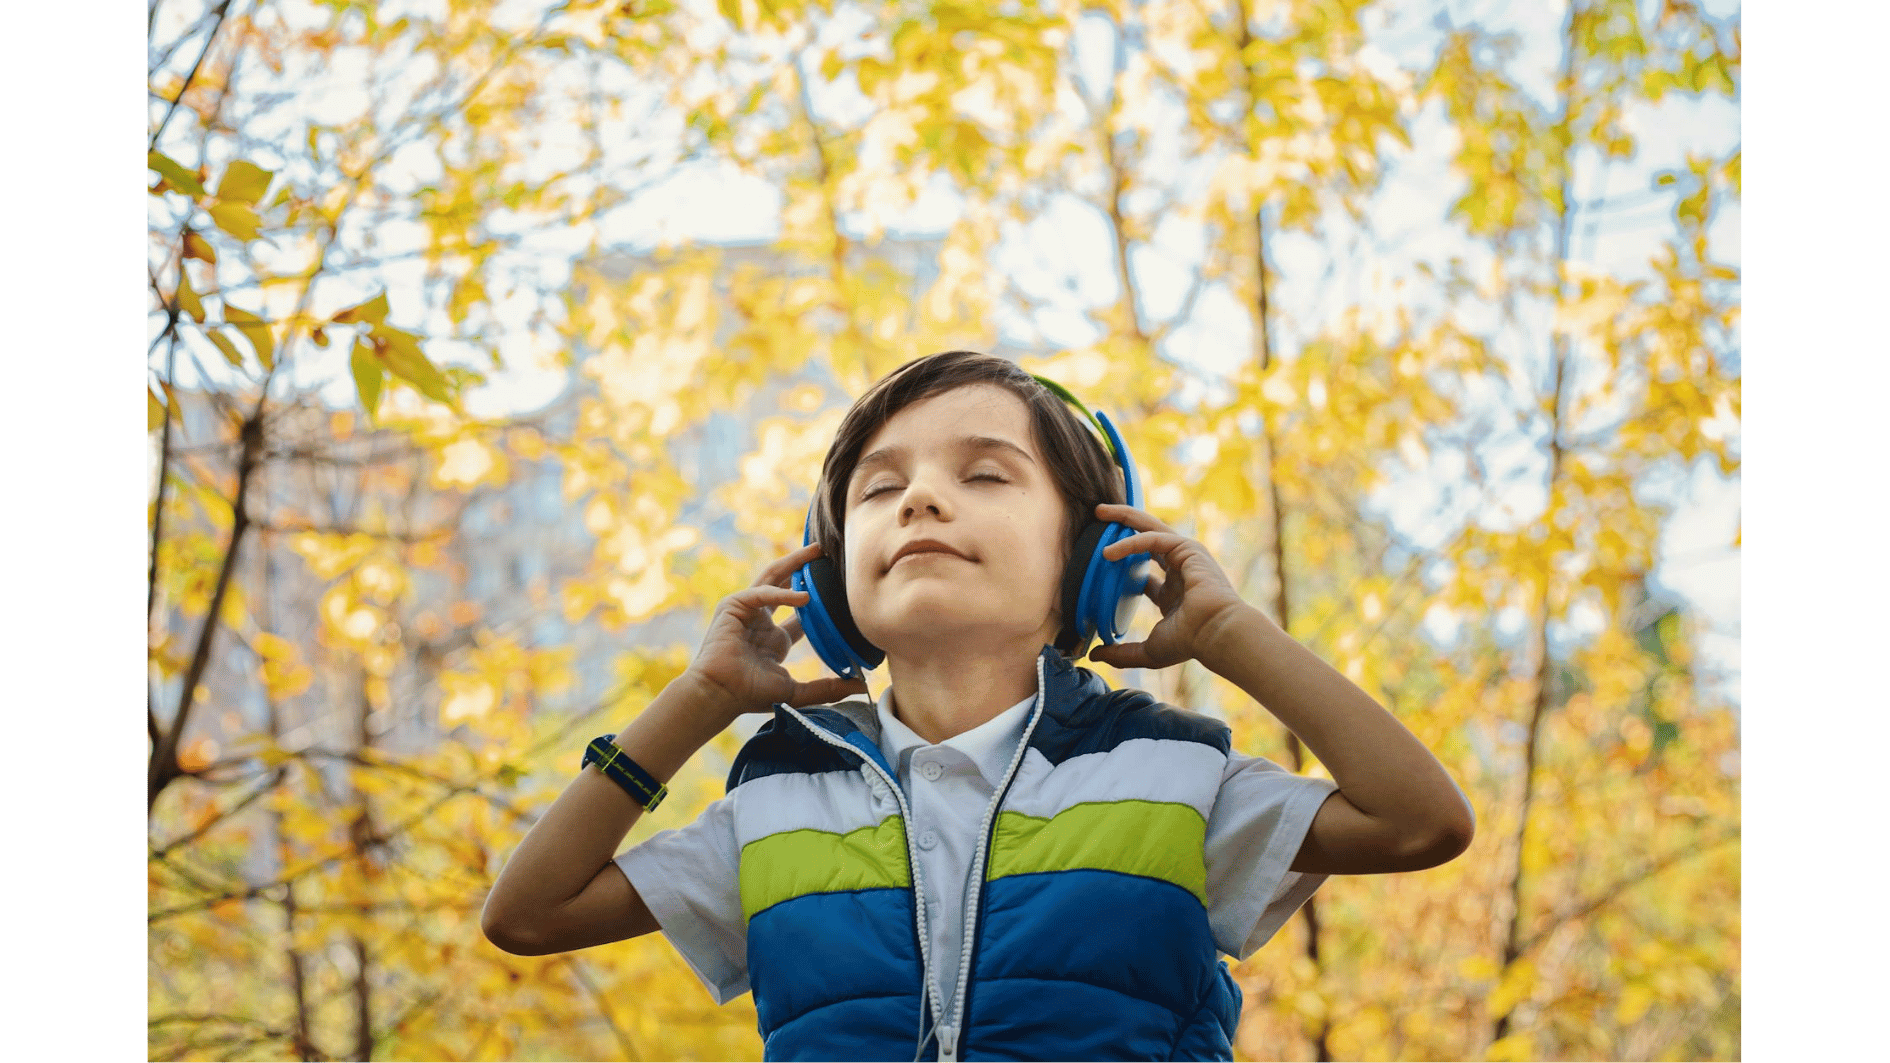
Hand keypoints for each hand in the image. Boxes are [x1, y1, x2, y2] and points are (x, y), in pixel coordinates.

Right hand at [682, 542, 870, 720]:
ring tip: (816, 552)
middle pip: (785, 585)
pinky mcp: (733, 605)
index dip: (819, 602)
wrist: (720, 694)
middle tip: (827, 555)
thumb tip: (861, 686)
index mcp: (774, 640)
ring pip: (772, 578)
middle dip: (804, 569)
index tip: (841, 591)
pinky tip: (804, 597)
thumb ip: (827, 688)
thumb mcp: (797, 690)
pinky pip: (761, 592)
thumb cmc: (750, 694)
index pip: (801, 615)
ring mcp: (747, 611)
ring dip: (793, 563)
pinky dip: (782, 592)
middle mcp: (761, 621)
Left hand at [1082, 503, 1253, 671]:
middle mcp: (1179, 571)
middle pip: (1146, 539)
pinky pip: (1153, 538)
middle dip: (1123, 526)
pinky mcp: (1188, 549)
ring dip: (1125, 518)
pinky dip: (1130, 542)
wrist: (1215, 634)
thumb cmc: (1190, 642)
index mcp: (1172, 593)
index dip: (1122, 563)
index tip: (1099, 560)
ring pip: (1150, 528)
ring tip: (1099, 513)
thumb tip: (1095, 655)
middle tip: (1098, 517)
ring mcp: (1185, 557)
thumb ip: (1121, 653)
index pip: (1144, 572)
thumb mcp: (1149, 650)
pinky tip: (1109, 552)